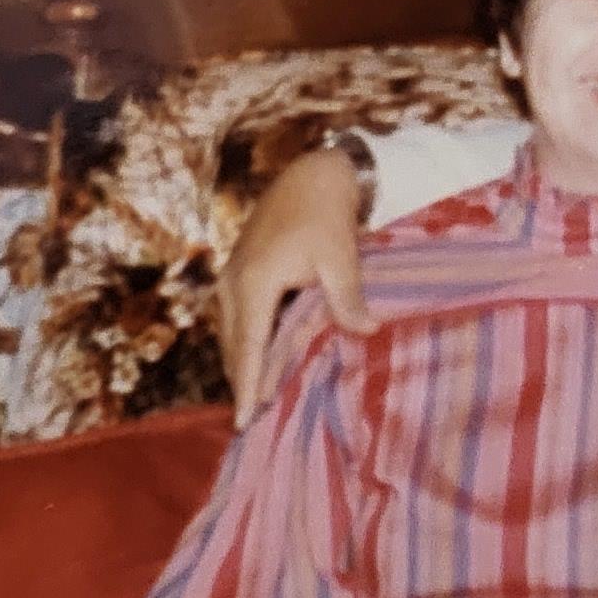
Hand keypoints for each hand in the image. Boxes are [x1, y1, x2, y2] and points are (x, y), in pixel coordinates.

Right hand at [225, 146, 373, 422]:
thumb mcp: (341, 258)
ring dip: (243, 363)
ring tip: (254, 399)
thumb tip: (367, 331)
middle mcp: (232, 282)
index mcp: (254, 282)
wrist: (312, 174)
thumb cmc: (327, 215)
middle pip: (234, 346)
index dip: (247, 386)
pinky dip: (245, 342)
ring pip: (232, 333)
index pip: (249, 347)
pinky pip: (236, 318)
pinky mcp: (237, 271)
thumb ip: (347, 298)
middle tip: (251, 423)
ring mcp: (230, 276)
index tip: (243, 421)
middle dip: (242, 382)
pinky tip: (259, 358)